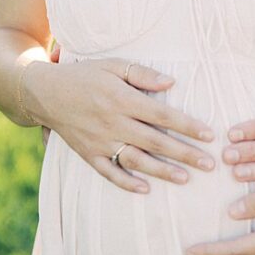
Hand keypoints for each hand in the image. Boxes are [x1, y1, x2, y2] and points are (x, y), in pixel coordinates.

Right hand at [24, 57, 214, 192]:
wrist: (45, 93)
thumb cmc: (86, 74)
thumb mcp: (113, 65)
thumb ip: (142, 73)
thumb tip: (171, 83)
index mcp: (122, 99)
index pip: (162, 116)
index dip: (187, 126)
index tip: (209, 135)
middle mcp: (113, 123)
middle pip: (155, 142)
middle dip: (184, 153)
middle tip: (209, 164)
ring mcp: (100, 142)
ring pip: (136, 160)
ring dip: (162, 171)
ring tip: (186, 178)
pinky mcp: (88, 155)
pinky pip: (109, 173)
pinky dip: (126, 183)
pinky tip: (146, 189)